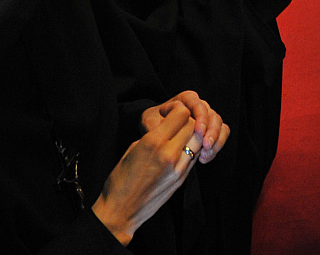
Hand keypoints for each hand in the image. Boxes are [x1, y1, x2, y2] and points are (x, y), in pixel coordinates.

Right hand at [92, 104, 197, 244]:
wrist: (121, 210)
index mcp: (153, 142)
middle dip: (187, 120)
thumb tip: (169, 126)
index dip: (177, 109)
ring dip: (192, 135)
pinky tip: (181, 150)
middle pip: (193, 125)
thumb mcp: (132, 148)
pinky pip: (194, 157)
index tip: (170, 112)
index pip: (181, 114)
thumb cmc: (121, 179)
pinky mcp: (182, 179)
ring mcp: (178, 168)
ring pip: (198, 141)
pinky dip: (191, 150)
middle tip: (178, 122)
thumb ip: (154, 135)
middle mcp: (169, 153)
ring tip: (181, 136)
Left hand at [140, 91, 229, 163]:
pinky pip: (222, 133)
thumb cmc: (153, 123)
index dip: (200, 116)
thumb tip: (160, 128)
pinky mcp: (211, 129)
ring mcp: (206, 117)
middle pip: (212, 114)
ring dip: (216, 139)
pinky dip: (218, 144)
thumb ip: (156, 123)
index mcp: (185, 100)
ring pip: (219, 124)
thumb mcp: (149, 121)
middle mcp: (198, 106)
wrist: (156, 132)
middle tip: (206, 145)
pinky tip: (205, 156)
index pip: (197, 104)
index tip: (198, 131)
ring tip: (205, 154)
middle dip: (212, 130)